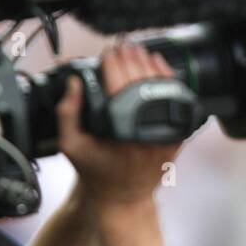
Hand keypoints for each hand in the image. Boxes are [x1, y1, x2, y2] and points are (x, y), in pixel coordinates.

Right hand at [56, 42, 181, 205]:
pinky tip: (159, 69)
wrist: (124, 198)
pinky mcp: (178, 133)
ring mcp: (166, 131)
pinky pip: (177, 99)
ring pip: (163, 86)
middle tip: (123, 47)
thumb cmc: (96, 172)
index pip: (118, 83)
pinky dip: (169, 80)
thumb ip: (67, 112)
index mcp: (120, 129)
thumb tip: (74, 81)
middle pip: (142, 79)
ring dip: (150, 64)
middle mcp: (146, 128)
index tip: (108, 52)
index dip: (112, 62)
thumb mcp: (71, 145)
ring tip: (139, 52)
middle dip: (132, 57)